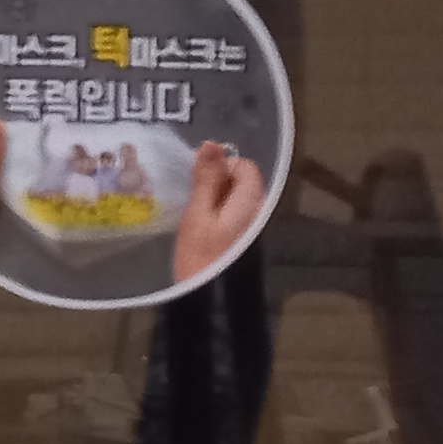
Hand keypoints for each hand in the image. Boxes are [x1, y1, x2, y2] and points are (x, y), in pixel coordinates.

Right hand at [173, 142, 269, 283]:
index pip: (244, 166)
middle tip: (188, 192)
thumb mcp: (197, 214)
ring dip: (211, 196)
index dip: (220, 164)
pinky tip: (195, 223)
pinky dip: (212, 210)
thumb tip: (212, 143)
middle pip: (239, 180)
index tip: (194, 175)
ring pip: (232, 197)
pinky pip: (228, 212)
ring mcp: (248, 226)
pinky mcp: (238, 238)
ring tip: (188, 207)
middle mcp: (255, 211)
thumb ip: (206, 179)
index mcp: (250, 201)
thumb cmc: (199, 256)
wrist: (206, 300)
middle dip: (214, 179)